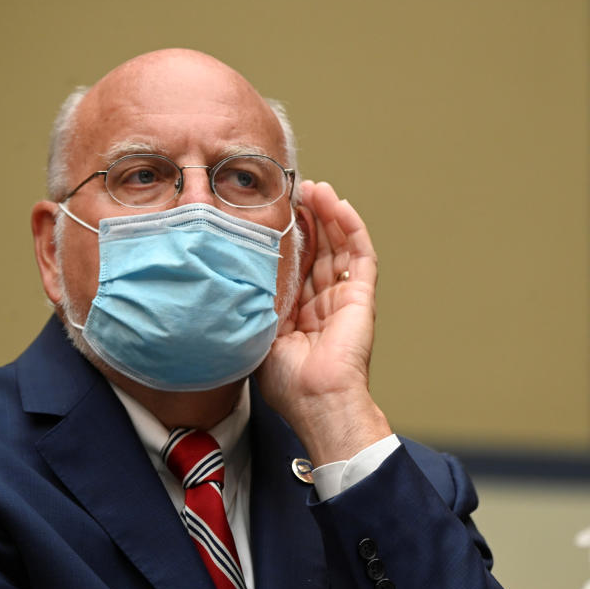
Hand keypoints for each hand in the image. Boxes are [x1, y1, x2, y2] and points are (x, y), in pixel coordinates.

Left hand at [257, 181, 391, 464]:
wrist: (316, 400)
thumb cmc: (287, 382)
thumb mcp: (257, 335)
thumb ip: (251, 306)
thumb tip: (227, 279)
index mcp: (299, 312)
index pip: (296, 263)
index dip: (289, 236)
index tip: (274, 211)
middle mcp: (323, 301)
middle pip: (319, 248)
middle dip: (308, 217)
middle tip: (295, 189)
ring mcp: (345, 296)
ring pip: (340, 244)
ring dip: (328, 214)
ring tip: (315, 188)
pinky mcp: (362, 295)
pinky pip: (361, 254)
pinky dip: (351, 227)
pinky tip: (338, 205)